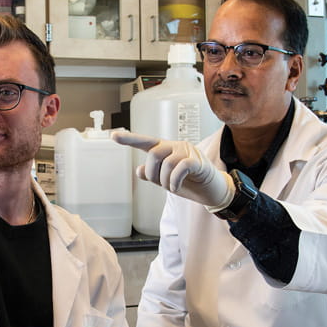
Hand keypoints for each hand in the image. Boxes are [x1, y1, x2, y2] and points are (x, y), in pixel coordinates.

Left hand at [111, 131, 234, 209]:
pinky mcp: (197, 161)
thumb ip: (153, 175)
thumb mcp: (166, 181)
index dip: (129, 139)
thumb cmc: (190, 183)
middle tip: (160, 184)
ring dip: (165, 181)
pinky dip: (175, 181)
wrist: (212, 190)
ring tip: (172, 187)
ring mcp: (187, 151)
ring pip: (167, 163)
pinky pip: (180, 168)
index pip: (145, 142)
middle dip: (153, 173)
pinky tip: (176, 188)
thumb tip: (139, 170)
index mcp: (165, 149)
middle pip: (154, 153)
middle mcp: (175, 146)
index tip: (113, 136)